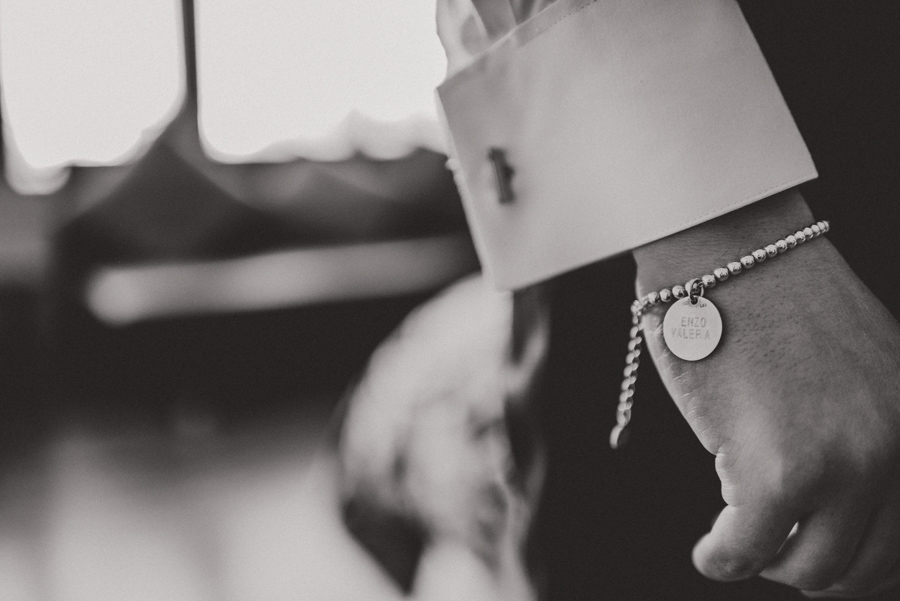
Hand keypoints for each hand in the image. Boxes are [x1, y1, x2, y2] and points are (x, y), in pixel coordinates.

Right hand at [633, 189, 899, 597]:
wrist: (729, 251)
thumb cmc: (772, 298)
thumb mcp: (857, 366)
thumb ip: (866, 430)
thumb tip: (839, 501)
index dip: (862, 562)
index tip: (823, 556)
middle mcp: (894, 450)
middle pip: (862, 566)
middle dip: (811, 566)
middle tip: (772, 546)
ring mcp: (839, 464)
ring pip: (809, 570)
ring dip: (768, 561)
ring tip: (740, 536)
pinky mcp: (775, 471)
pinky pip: (744, 553)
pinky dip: (720, 559)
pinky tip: (708, 550)